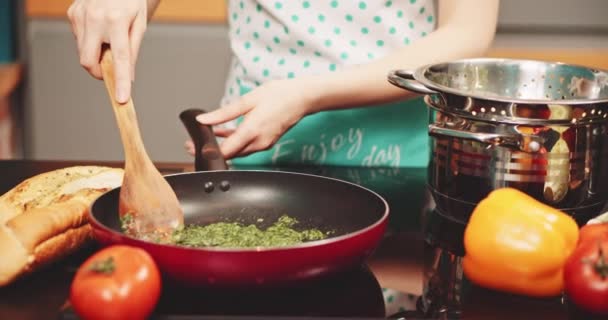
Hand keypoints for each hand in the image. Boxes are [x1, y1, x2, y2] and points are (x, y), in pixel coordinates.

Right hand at [67, 0, 150, 102]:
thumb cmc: (130, 1)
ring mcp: (80, 15)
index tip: (121, 98)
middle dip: (98, 73)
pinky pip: (79, 39)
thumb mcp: (140, 23)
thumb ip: (133, 50)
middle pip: (89, 61)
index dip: (121, 81)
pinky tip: (99, 29)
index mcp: (116, 21)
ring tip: (108, 39)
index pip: (119, 58)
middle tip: (110, 72)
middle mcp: (95, 18)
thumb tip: (129, 76)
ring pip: (82, 51)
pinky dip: (90, 41)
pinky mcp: (72, 14)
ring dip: (96, 54)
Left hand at [187, 78, 318, 158]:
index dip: (207, 151)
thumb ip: (224, 113)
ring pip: (237, 151)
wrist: (303, 98)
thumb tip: (204, 120)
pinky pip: (246, 146)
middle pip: (229, 154)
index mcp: (252, 131)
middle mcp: (259, 142)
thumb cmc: (280, 95)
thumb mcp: (248, 100)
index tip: (193, 146)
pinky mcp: (266, 141)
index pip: (225, 151)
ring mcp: (263, 144)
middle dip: (211, 149)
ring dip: (222, 145)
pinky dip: (234, 141)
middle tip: (193, 142)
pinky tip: (224, 132)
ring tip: (207, 136)